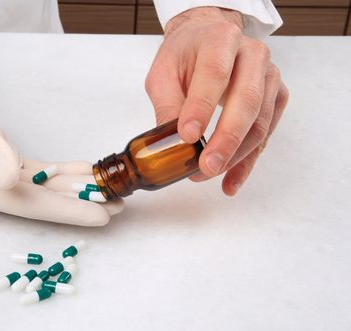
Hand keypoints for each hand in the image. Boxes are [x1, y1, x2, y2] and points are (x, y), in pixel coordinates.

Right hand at [0, 50, 122, 225]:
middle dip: (80, 205)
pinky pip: (38, 175)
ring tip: (111, 192)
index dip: (68, 210)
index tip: (101, 215)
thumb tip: (12, 181)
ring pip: (43, 190)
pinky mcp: (1, 165)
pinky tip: (84, 173)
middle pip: (41, 203)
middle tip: (119, 206)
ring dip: (76, 191)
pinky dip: (62, 174)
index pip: (31, 205)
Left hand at [145, 7, 288, 194]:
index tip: (187, 136)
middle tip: (206, 166)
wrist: (207, 41)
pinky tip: (230, 182)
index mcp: (221, 39)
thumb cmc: (184, 56)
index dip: (202, 106)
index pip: (215, 73)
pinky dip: (247, 162)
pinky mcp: (276, 97)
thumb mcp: (163, 73)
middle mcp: (252, 55)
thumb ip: (166, 104)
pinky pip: (265, 135)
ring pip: (260, 122)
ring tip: (209, 175)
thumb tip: (171, 143)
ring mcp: (269, 76)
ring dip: (236, 156)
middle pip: (247, 100)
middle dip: (226, 139)